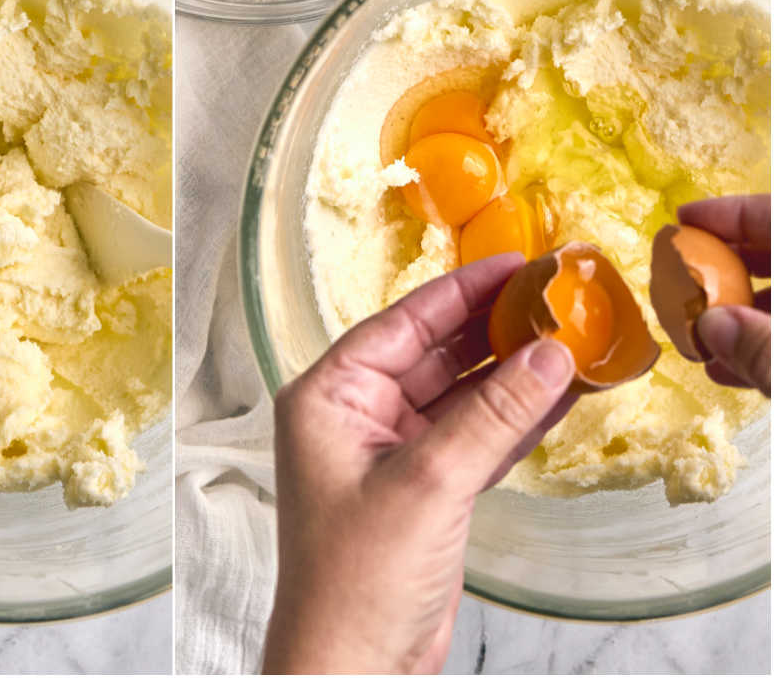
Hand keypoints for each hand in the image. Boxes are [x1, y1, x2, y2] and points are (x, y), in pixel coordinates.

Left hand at [263, 255, 576, 675]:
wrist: (354, 669)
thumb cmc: (355, 580)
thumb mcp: (428, 483)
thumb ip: (491, 415)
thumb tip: (548, 356)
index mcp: (330, 396)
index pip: (402, 323)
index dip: (460, 291)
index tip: (511, 264)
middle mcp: (357, 416)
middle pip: (435, 353)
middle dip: (494, 329)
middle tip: (553, 298)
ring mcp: (393, 453)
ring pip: (463, 396)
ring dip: (514, 375)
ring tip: (571, 341)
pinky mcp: (426, 490)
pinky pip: (476, 438)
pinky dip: (516, 420)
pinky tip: (560, 396)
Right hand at [678, 195, 769, 395]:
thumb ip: (766, 351)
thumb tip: (713, 327)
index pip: (773, 216)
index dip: (732, 212)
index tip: (684, 219)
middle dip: (729, 264)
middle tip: (682, 274)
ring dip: (741, 315)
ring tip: (699, 338)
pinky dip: (764, 345)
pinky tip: (733, 370)